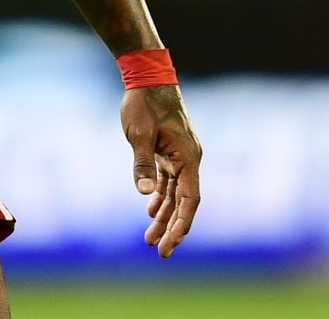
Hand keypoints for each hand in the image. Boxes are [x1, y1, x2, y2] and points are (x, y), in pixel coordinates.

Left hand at [122, 83, 201, 256]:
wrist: (147, 77)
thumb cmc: (144, 103)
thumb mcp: (139, 134)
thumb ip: (142, 164)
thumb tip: (144, 195)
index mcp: (187, 157)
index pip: (190, 199)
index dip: (182, 224)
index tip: (171, 244)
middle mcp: (188, 159)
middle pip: (184, 201)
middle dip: (173, 228)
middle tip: (161, 252)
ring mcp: (179, 156)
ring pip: (175, 193)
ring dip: (164, 215)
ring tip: (151, 238)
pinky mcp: (168, 151)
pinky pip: (168, 180)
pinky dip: (160, 196)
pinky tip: (151, 210)